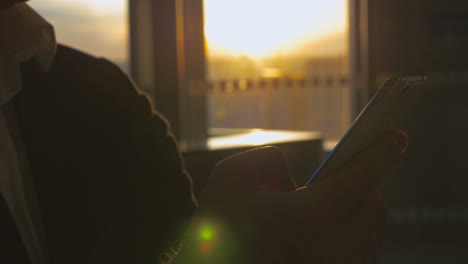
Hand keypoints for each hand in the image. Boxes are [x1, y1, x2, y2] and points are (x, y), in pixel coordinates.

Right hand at [175, 129, 406, 263]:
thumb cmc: (215, 228)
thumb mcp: (230, 177)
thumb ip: (269, 159)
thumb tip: (296, 175)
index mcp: (304, 221)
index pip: (359, 179)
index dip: (381, 152)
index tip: (397, 136)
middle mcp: (328, 252)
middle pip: (374, 210)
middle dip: (364, 188)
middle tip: (341, 180)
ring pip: (368, 236)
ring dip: (354, 214)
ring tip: (322, 210)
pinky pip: (354, 254)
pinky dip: (344, 237)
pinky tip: (317, 233)